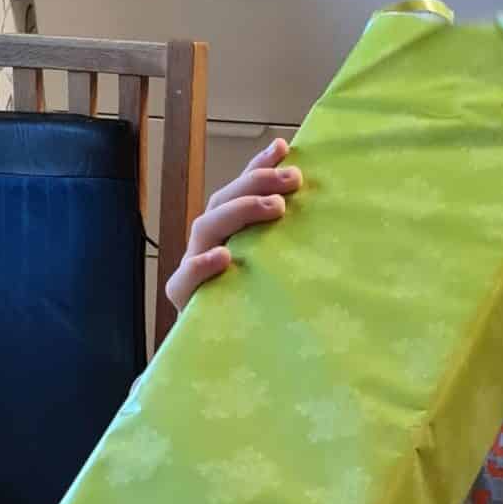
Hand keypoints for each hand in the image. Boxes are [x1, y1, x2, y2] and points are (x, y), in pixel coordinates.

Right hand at [165, 137, 300, 312]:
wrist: (233, 356)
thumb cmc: (258, 307)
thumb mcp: (277, 268)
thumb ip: (287, 240)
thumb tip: (317, 205)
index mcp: (227, 232)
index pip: (240, 191)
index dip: (258, 166)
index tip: (283, 147)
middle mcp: (209, 244)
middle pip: (222, 202)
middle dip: (256, 183)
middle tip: (292, 179)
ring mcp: (194, 269)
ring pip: (205, 228)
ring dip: (239, 212)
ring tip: (274, 207)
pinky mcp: (187, 300)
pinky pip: (185, 280)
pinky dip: (202, 265)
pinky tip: (225, 256)